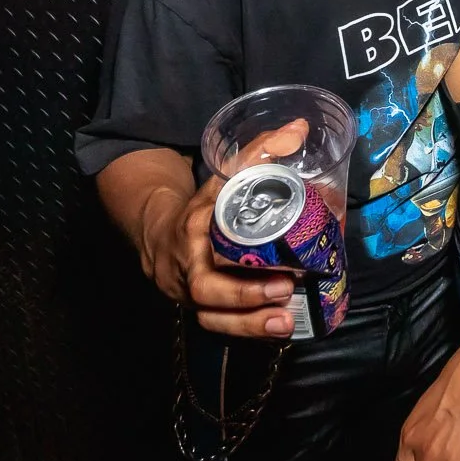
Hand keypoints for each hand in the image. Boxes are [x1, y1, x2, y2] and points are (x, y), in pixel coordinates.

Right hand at [139, 119, 307, 338]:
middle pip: (207, 287)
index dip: (235, 240)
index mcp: (196, 223)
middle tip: (285, 287)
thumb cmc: (205, 208)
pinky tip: (278, 330)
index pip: (209, 226)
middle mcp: (189, 261)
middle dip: (244, 293)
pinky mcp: (199, 309)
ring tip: (285, 321)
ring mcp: (190, 290)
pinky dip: (247, 332)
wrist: (159, 236)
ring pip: (211, 316)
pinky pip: (219, 326)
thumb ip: (260, 154)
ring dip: (248, 323)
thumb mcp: (225, 178)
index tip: (267, 237)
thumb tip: (299, 129)